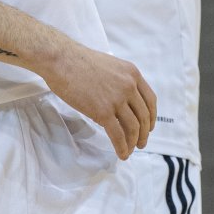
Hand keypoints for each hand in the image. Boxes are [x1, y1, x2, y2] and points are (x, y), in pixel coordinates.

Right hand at [36, 38, 157, 159]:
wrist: (61, 60)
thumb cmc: (78, 61)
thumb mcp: (109, 66)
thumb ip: (119, 82)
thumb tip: (120, 103)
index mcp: (132, 73)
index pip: (150, 100)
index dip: (152, 117)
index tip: (149, 127)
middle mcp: (129, 86)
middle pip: (144, 116)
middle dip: (144, 133)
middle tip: (141, 143)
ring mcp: (117, 99)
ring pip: (133, 127)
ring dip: (134, 142)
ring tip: (130, 150)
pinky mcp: (103, 111)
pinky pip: (118, 134)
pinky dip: (122, 147)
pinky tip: (122, 154)